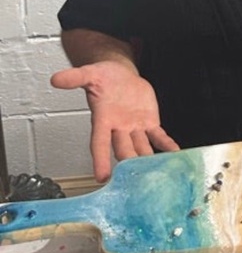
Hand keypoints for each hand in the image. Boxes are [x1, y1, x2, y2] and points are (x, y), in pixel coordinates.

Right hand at [50, 61, 178, 181]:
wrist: (120, 75)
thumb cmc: (104, 77)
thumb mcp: (90, 73)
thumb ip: (75, 77)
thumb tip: (56, 78)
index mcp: (102, 119)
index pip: (99, 143)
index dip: (100, 160)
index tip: (101, 177)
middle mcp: (118, 128)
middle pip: (124, 148)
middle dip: (129, 162)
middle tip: (136, 179)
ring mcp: (134, 127)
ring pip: (142, 147)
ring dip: (149, 159)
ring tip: (157, 173)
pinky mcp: (148, 123)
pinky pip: (158, 137)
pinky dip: (166, 145)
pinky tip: (174, 154)